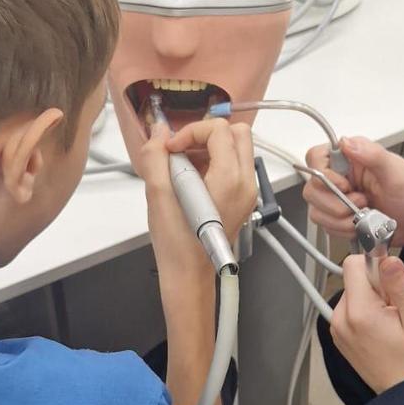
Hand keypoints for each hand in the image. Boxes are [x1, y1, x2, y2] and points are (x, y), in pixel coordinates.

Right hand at [138, 119, 257, 270]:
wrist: (189, 274)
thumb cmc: (177, 244)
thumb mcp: (158, 195)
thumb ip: (156, 157)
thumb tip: (158, 131)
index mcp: (229, 180)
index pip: (219, 130)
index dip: (191, 131)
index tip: (171, 148)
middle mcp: (245, 183)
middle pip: (237, 133)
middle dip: (206, 134)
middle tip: (181, 149)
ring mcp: (247, 192)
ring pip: (237, 148)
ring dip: (209, 147)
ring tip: (183, 167)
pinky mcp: (242, 198)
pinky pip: (234, 165)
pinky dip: (214, 162)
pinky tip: (191, 179)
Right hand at [303, 137, 403, 255]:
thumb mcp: (396, 171)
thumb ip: (372, 154)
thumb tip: (346, 143)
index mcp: (349, 158)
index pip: (315, 158)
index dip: (324, 175)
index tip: (345, 185)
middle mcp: (338, 176)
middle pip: (312, 188)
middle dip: (336, 203)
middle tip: (361, 203)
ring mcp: (336, 198)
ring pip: (316, 210)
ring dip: (341, 219)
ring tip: (364, 216)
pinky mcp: (337, 218)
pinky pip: (325, 226)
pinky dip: (343, 230)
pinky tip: (361, 225)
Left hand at [331, 255, 403, 393]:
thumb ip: (401, 285)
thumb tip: (387, 259)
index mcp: (358, 312)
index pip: (353, 263)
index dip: (375, 265)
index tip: (393, 283)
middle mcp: (340, 318)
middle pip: (353, 278)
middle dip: (376, 285)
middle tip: (396, 308)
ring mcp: (337, 328)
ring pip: (353, 292)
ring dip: (372, 298)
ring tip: (391, 321)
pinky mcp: (340, 334)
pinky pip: (350, 308)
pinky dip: (366, 311)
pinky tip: (382, 328)